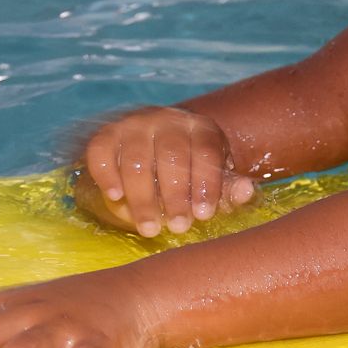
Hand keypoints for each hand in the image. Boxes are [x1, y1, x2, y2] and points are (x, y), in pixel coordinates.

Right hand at [77, 106, 256, 237]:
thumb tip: (246, 191)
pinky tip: (115, 197)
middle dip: (176, 195)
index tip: (204, 215)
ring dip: (143, 197)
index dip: (206, 183)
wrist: (154, 145)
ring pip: (137, 159)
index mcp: (200, 127)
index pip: (206, 151)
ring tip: (150, 228)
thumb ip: (230, 188)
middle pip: (172, 155)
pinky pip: (101, 152)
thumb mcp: (214, 177)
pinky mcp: (107, 134)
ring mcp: (134, 124)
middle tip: (179, 227)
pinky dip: (106, 175)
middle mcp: (167, 120)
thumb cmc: (192, 169)